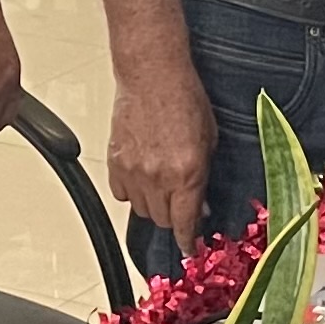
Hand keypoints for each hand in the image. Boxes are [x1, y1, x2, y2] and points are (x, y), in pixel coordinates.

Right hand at [106, 49, 215, 239]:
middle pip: (163, 220)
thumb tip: (200, 207)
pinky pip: (121, 194)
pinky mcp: (115, 162)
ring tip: (160, 182)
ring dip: (153, 204)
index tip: (189, 248)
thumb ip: (204, 178)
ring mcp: (134, 171)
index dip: (188, 241)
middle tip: (179, 201)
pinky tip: (141, 175)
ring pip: (141, 209)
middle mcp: (159, 177)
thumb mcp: (209, 141)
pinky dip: (131, 191)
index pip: (186, 223)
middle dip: (174, 217)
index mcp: (188, 173)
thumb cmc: (185, 99)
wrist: (152, 75)